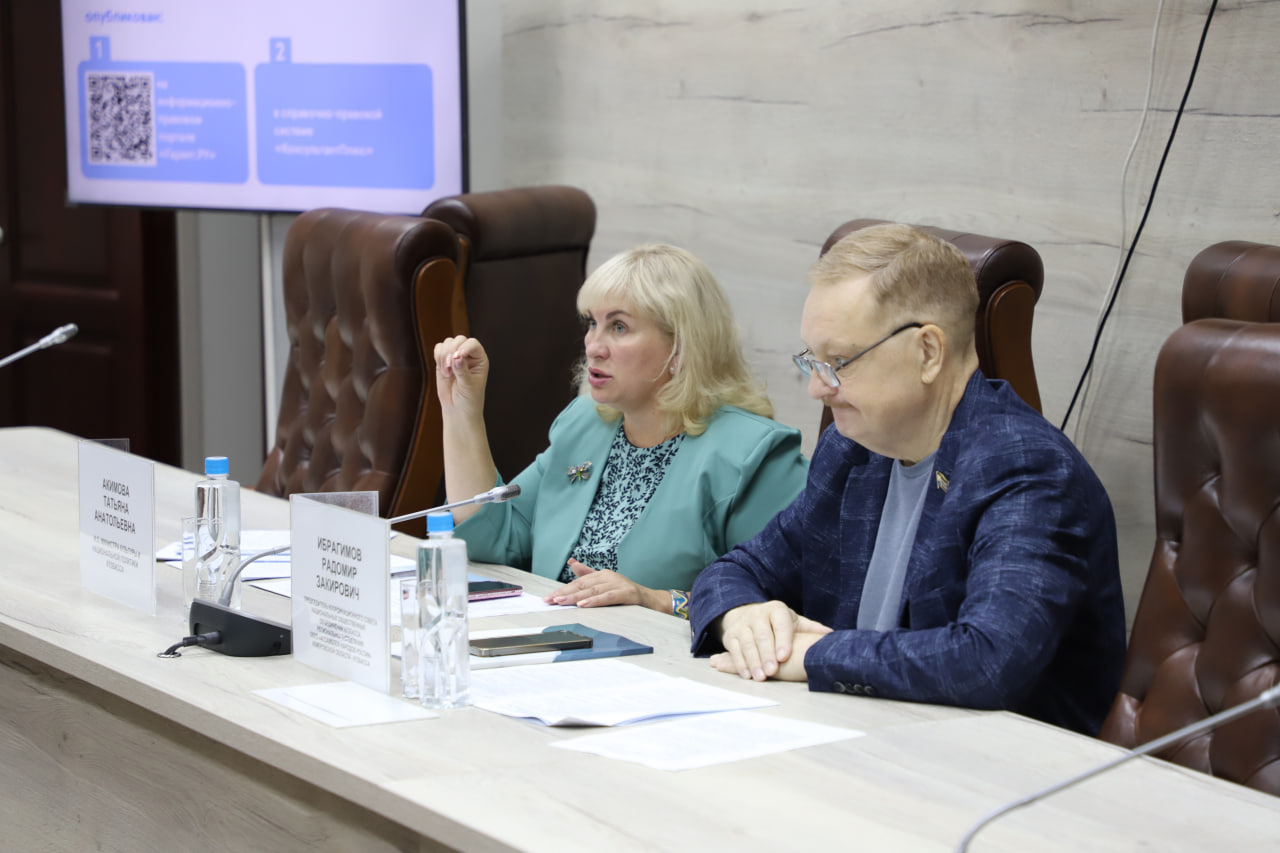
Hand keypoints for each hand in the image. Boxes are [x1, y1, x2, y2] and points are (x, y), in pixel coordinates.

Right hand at [433, 336, 488, 417]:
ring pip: (447, 343)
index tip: (458, 357)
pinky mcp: (444, 361)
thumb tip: (456, 356)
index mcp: (480, 359)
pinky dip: (438, 357)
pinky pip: (438, 349)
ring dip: (444, 356)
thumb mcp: (468, 386)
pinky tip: (443, 370)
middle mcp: (469, 355)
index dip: (464, 347)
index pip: (472, 343)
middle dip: (452, 351)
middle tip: (450, 368)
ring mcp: (456, 357)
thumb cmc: (469, 399)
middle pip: (459, 339)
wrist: (458, 409)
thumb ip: (462, 371)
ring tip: (447, 373)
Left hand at [543, 558, 668, 612]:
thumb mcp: (605, 583)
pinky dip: (594, 601)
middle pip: (583, 585)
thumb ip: (588, 574)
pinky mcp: (627, 593)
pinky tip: (583, 604)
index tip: (549, 597)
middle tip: (550, 600)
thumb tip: (572, 562)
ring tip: (562, 602)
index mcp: (602, 574)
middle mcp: (608, 577)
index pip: (578, 583)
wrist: (651, 600)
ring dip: (575, 597)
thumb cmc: (626, 593)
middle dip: (565, 593)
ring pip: (593, 591)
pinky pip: (608, 597)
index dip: (563, 589)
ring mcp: (618, 584)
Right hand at [710, 601, 831, 681]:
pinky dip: (740, 663)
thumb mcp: (793, 622)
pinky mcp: (730, 636)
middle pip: (762, 635)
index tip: (784, 656)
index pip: (780, 624)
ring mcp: (742, 624)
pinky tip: (747, 674)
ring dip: (753, 662)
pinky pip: (735, 650)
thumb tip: (831, 635)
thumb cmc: (776, 624)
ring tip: (761, 677)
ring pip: (747, 644)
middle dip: (767, 654)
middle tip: (772, 671)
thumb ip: (810, 629)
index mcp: (776, 610)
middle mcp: (757, 614)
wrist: (746, 616)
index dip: (783, 640)